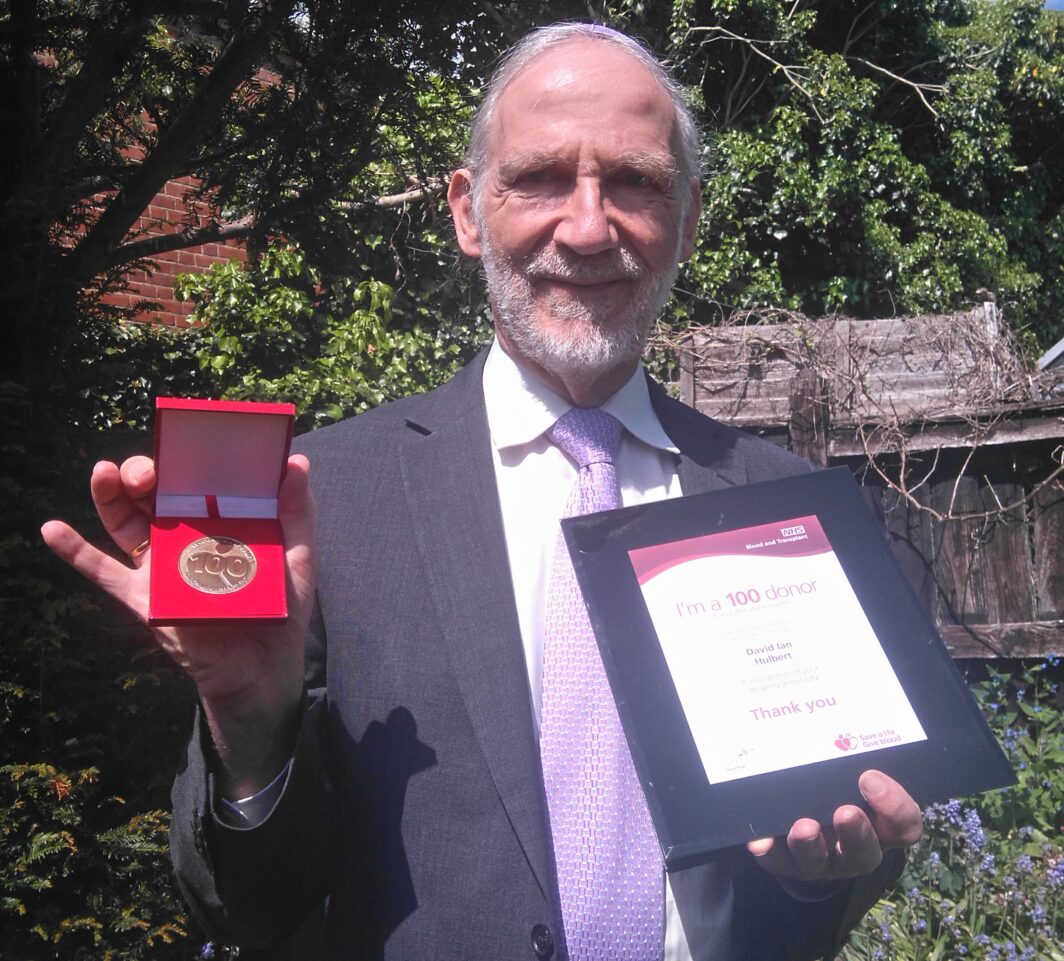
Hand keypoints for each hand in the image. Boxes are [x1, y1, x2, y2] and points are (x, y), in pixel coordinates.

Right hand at [40, 454, 316, 796]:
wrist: (264, 671)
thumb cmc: (282, 609)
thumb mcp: (299, 555)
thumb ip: (297, 511)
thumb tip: (297, 462)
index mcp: (220, 519)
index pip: (195, 479)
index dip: (183, 456)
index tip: (183, 438)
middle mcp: (184, 535)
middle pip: (154, 494)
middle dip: (146, 472)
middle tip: (150, 470)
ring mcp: (160, 565)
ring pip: (125, 522)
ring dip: (109, 495)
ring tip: (103, 472)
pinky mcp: (144, 598)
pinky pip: (104, 573)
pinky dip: (75, 552)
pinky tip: (51, 529)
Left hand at [747, 770, 922, 882]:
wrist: (799, 818)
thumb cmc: (835, 783)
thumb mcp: (850, 771)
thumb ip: (851, 753)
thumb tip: (839, 708)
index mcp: (879, 826)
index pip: (903, 825)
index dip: (894, 806)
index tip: (870, 777)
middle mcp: (853, 848)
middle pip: (866, 852)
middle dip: (856, 833)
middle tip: (845, 812)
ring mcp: (820, 859)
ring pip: (819, 860)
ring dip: (810, 844)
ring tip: (803, 827)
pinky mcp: (785, 861)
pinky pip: (776, 859)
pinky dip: (769, 849)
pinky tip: (759, 839)